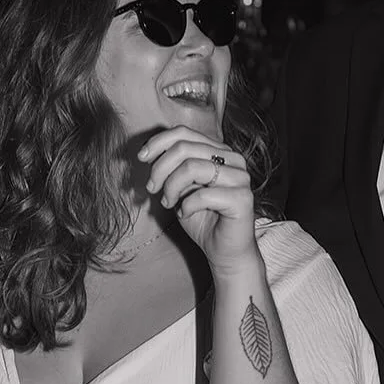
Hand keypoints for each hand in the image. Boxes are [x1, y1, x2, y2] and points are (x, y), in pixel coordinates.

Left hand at [138, 126, 257, 274]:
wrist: (224, 252)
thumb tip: (147, 153)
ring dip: (171, 187)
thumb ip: (171, 167)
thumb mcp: (181, 188)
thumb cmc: (202, 219)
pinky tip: (183, 214)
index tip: (141, 158)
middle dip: (160, 168)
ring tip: (167, 202)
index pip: (184, 132)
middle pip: (185, 148)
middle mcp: (232, 159)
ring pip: (192, 167)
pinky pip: (203, 195)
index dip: (158, 142)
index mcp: (218, 150)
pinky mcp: (242, 198)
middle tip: (151, 188)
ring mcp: (240, 177)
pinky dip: (185, 205)